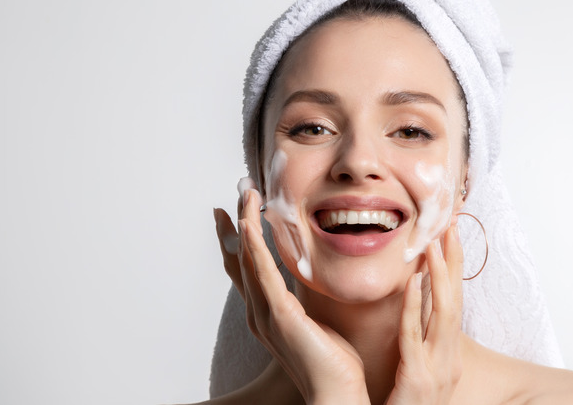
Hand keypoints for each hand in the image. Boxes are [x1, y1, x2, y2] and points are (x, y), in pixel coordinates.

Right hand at [213, 188, 369, 404]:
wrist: (335, 393)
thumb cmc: (334, 363)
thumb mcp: (320, 319)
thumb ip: (311, 298)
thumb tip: (317, 275)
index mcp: (270, 312)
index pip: (250, 267)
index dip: (242, 237)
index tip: (237, 210)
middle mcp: (260, 311)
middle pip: (243, 257)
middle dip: (240, 220)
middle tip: (240, 188)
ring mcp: (266, 313)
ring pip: (250, 258)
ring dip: (246, 222)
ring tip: (245, 193)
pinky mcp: (280, 315)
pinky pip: (262, 273)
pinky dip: (254, 246)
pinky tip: (248, 224)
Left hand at [386, 224, 463, 404]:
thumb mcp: (419, 370)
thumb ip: (419, 340)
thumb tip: (413, 305)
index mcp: (447, 354)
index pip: (452, 301)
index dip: (453, 267)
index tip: (449, 233)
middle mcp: (448, 359)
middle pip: (454, 301)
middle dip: (453, 262)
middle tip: (449, 225)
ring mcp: (437, 370)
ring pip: (442, 315)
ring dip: (438, 278)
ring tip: (433, 244)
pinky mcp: (418, 382)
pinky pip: (415, 340)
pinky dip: (414, 310)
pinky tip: (412, 286)